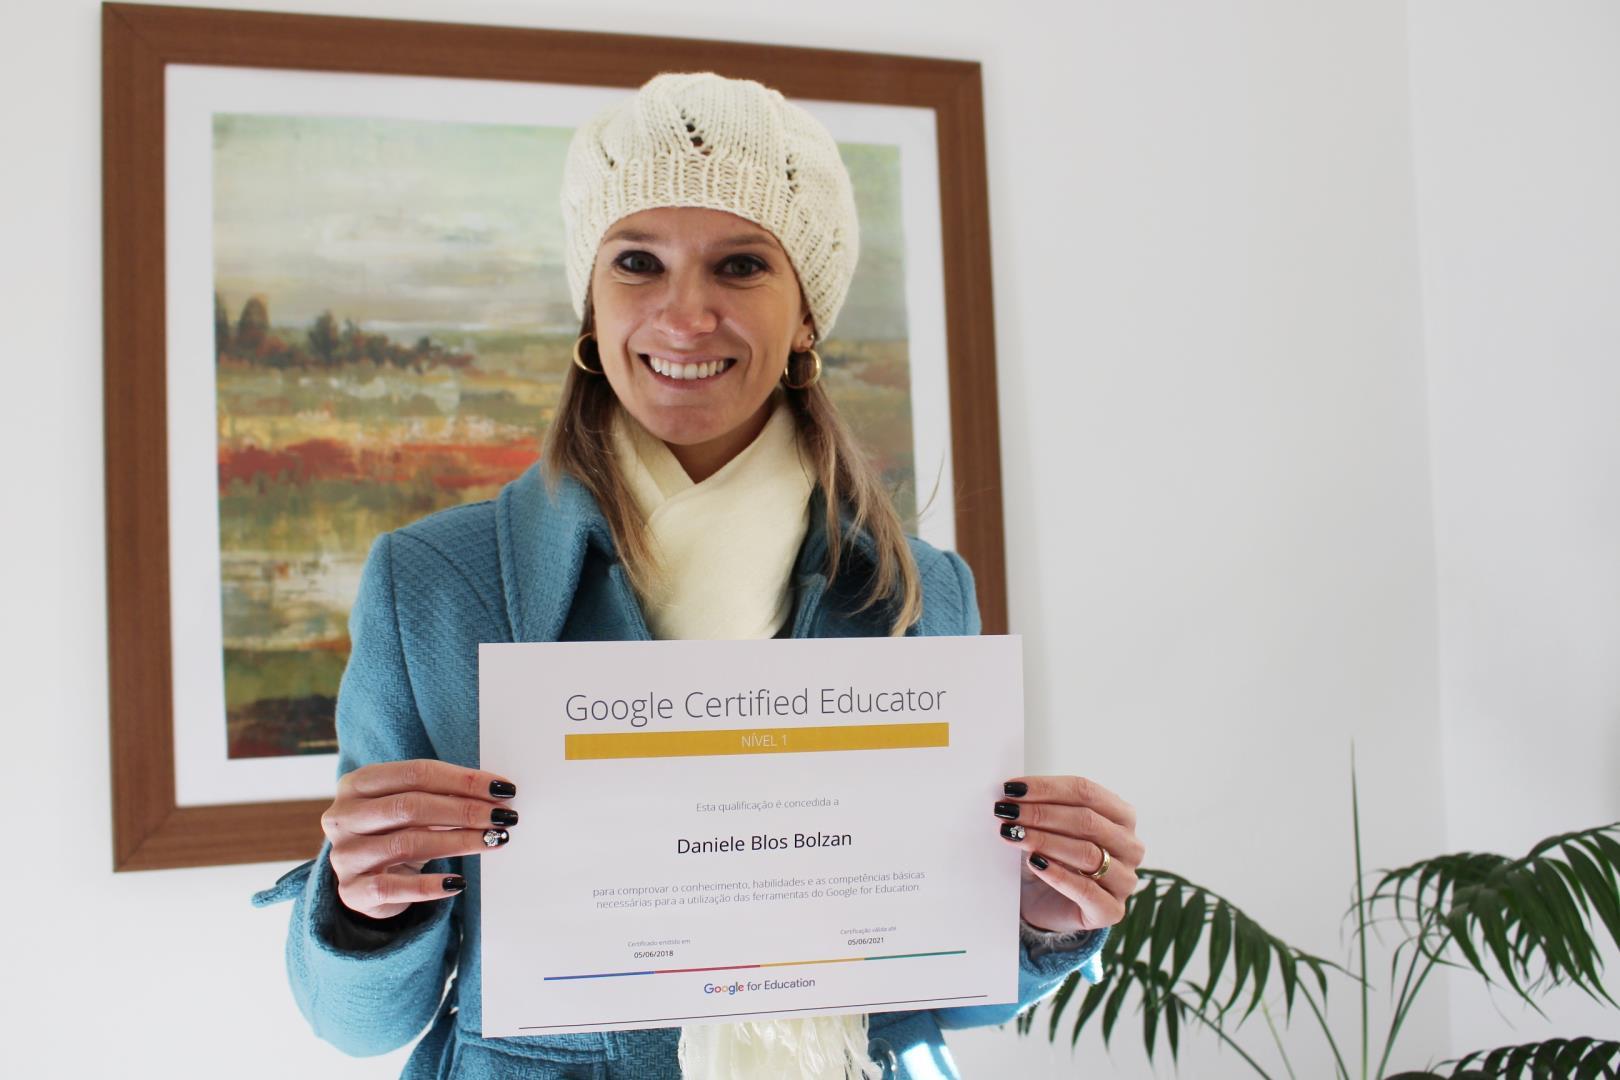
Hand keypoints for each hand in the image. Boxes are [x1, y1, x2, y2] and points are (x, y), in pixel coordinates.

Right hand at [322, 759, 518, 919]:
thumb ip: (443, 794)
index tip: (502, 789)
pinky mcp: (353, 892)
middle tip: (502, 816)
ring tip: (493, 840)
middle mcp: (343, 816)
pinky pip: (395, 887)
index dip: (462, 780)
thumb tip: (497, 792)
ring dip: (458, 841)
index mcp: (357, 784)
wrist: (366, 881)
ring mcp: (344, 855)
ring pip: (406, 843)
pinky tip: (458, 882)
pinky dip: (430, 886)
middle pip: (410, 806)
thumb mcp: (411, 807)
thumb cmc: (396, 832)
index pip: (415, 773)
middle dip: (464, 810)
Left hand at [993, 776, 1143, 934]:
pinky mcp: (1111, 911)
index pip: (1086, 792)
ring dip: (1045, 841)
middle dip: (1041, 814)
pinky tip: (1034, 863)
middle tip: (1007, 812)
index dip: (1047, 788)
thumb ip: (1039, 807)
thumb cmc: (1048, 856)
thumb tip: (1012, 792)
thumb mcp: (1046, 827)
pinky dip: (1057, 875)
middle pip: (1087, 821)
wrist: (1042, 903)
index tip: (1012, 789)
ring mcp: (1124, 880)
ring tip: (1014, 835)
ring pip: (1087, 853)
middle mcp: (1130, 846)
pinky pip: (1086, 890)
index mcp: (1121, 816)